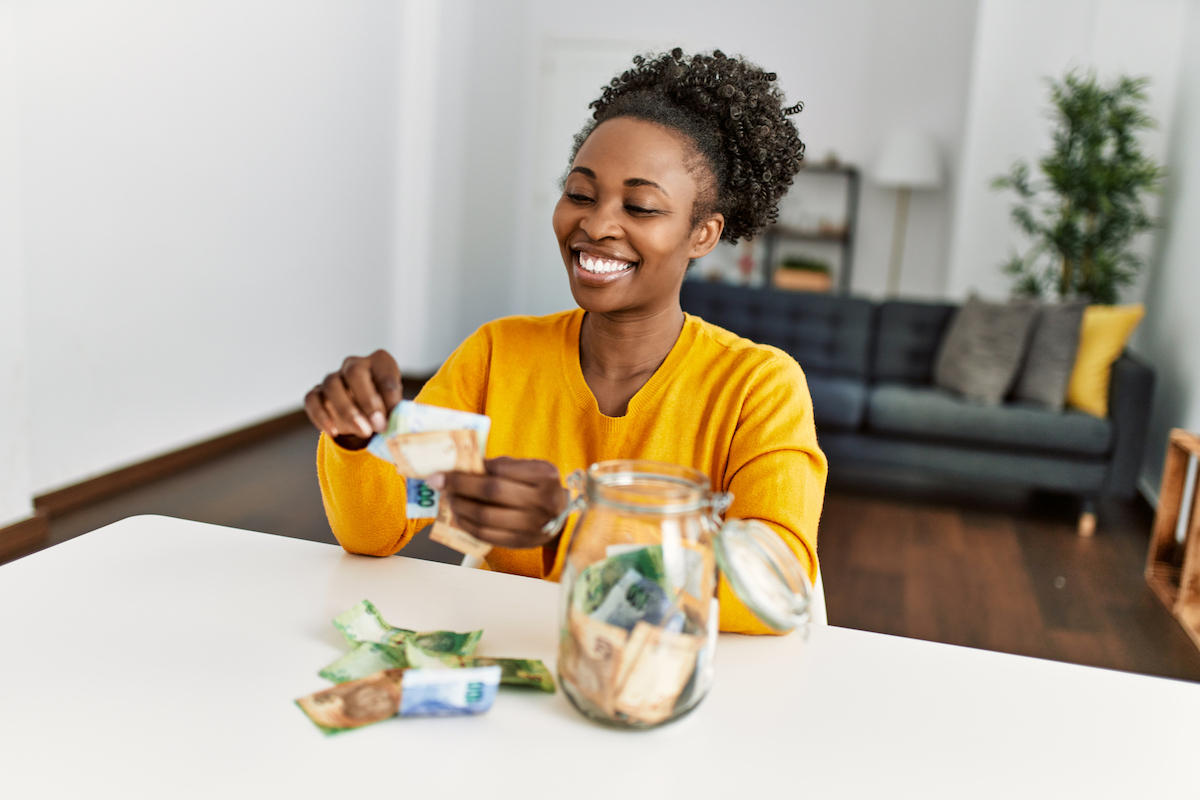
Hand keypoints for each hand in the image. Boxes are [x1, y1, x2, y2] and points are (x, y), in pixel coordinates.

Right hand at [305, 350, 401, 449]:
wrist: (365, 418)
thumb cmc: (384, 408)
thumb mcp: (395, 407)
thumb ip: (395, 411)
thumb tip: (395, 423)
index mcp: (379, 361)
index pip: (383, 366)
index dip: (389, 392)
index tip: (394, 413)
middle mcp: (354, 364)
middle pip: (354, 373)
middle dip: (367, 401)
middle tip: (378, 425)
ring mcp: (333, 378)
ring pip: (332, 385)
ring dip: (347, 411)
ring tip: (363, 432)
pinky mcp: (316, 393)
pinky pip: (312, 400)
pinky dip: (322, 417)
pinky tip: (334, 432)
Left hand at [430, 457, 567, 548]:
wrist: (561, 518)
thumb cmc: (541, 488)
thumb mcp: (533, 469)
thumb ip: (505, 466)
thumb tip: (466, 466)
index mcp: (544, 477)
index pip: (501, 468)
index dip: (473, 467)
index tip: (452, 466)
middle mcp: (540, 501)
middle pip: (491, 491)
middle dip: (458, 484)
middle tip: (438, 480)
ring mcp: (530, 525)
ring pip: (484, 515)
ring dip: (459, 505)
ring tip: (448, 498)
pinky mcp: (519, 542)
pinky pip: (485, 535)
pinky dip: (466, 524)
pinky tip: (458, 515)